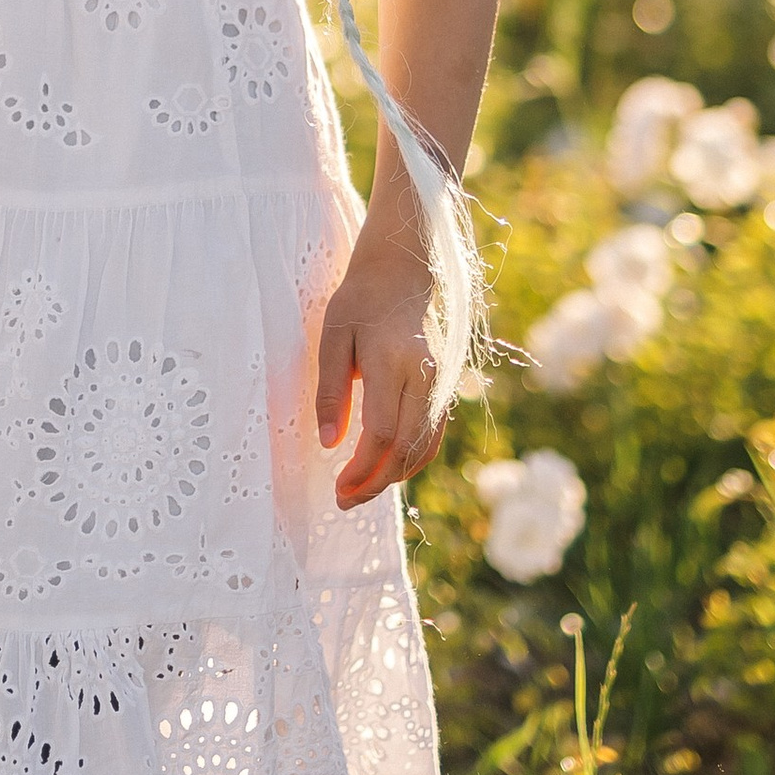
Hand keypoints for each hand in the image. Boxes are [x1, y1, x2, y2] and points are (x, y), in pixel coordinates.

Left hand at [315, 216, 446, 506]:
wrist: (402, 273)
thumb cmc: (359, 302)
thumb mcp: (332, 337)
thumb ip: (331, 390)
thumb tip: (330, 443)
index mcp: (394, 362)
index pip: (382, 432)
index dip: (361, 468)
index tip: (337, 488)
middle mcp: (425, 378)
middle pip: (406, 448)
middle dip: (375, 483)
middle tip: (344, 501)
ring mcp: (440, 385)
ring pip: (424, 448)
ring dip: (393, 477)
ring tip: (359, 491)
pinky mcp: (444, 390)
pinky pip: (432, 437)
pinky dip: (411, 461)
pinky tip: (385, 470)